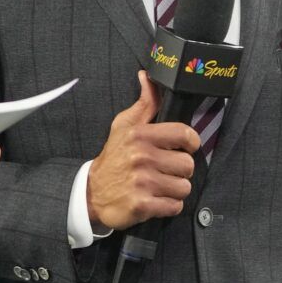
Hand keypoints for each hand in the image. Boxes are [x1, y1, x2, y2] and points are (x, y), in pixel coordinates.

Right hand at [85, 70, 198, 232]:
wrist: (91, 192)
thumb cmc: (114, 157)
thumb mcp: (124, 126)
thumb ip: (144, 103)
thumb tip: (147, 76)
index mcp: (140, 135)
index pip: (185, 135)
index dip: (189, 143)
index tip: (182, 148)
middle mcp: (142, 157)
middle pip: (188, 165)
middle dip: (180, 170)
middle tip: (165, 170)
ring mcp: (142, 182)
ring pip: (184, 187)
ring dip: (175, 189)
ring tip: (159, 185)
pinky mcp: (143, 205)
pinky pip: (175, 207)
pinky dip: (169, 206)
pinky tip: (156, 199)